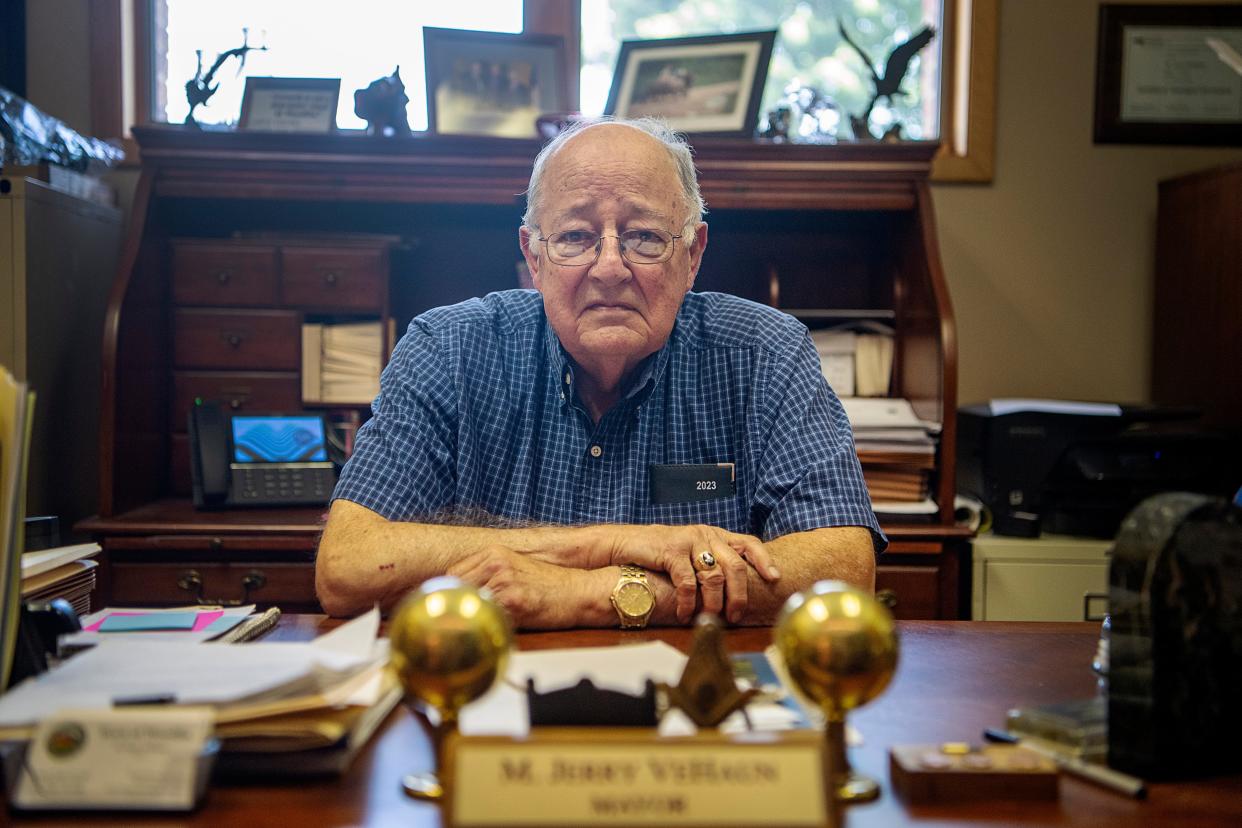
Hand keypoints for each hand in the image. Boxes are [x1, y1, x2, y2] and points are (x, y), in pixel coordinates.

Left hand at [447, 545, 602, 629]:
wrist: (578, 592)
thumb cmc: (547, 586)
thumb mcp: (514, 569)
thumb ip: (486, 576)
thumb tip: (456, 595)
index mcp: (493, 553)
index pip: (452, 574)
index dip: (447, 593)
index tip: (444, 608)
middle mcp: (496, 563)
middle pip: (455, 588)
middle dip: (452, 608)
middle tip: (448, 624)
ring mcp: (504, 581)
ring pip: (469, 604)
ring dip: (467, 620)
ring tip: (467, 632)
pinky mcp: (514, 600)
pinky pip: (488, 617)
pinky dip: (486, 627)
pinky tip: (489, 633)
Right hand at [604, 525, 778, 623]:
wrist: (627, 544)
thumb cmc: (661, 554)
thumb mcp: (692, 553)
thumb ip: (711, 563)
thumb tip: (735, 592)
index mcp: (715, 535)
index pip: (748, 543)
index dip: (764, 560)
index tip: (774, 579)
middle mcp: (706, 535)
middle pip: (735, 565)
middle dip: (739, 595)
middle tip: (735, 616)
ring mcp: (690, 541)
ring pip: (714, 577)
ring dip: (713, 603)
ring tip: (710, 619)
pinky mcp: (672, 550)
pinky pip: (688, 582)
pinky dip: (688, 602)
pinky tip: (685, 614)